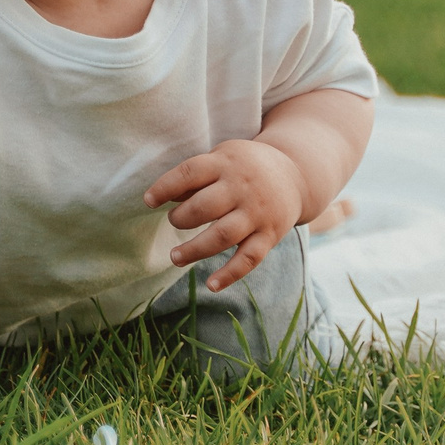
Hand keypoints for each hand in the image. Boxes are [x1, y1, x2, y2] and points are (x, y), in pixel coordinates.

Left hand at [144, 138, 307, 292]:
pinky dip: (230, 274)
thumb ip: (195, 177)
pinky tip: (211, 286)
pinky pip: (249, 259)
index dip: (166, 187)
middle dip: (181, 218)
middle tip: (173, 222)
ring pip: (223, 235)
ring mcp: (257, 213)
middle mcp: (242, 188)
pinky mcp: (269, 235)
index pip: (190, 173)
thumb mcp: (222, 159)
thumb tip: (166, 198)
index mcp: (225, 164)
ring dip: (195, 249)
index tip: (148, 201)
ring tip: (175, 257)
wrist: (296, 175)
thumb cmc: (244, 167)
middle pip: (205, 206)